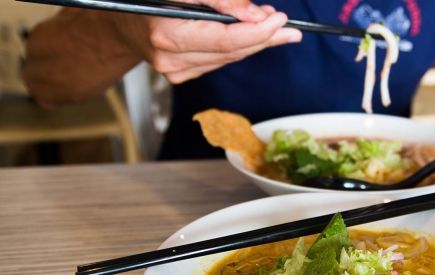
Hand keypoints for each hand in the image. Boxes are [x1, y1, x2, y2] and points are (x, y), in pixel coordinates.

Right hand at [112, 1, 301, 82]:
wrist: (121, 17)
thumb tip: (253, 13)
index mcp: (167, 35)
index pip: (225, 40)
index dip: (257, 31)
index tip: (279, 20)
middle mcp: (170, 59)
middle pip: (231, 52)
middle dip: (263, 37)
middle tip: (288, 28)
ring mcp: (175, 71)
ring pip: (228, 58)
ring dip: (254, 43)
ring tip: (276, 29)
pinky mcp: (180, 75)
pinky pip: (218, 61)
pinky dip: (237, 48)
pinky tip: (253, 37)